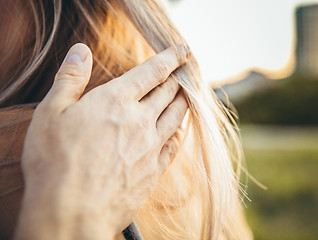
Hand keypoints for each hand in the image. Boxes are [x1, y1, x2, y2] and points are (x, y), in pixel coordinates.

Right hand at [15, 43, 189, 239]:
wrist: (72, 212)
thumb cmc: (55, 161)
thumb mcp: (50, 112)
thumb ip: (70, 79)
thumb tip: (81, 51)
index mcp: (116, 101)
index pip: (152, 71)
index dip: (171, 57)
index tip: (184, 50)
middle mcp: (140, 120)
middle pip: (168, 92)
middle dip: (178, 78)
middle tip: (185, 70)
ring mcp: (151, 146)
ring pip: (177, 116)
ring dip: (184, 101)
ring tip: (188, 93)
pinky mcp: (154, 169)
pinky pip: (175, 144)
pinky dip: (181, 131)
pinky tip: (181, 128)